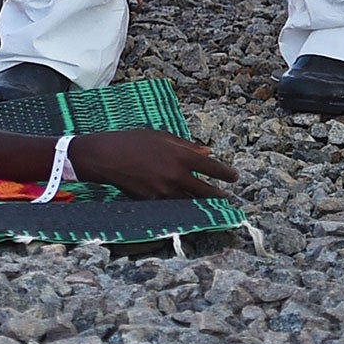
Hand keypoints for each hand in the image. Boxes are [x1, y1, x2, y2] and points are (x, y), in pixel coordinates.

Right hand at [72, 131, 238, 199]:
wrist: (109, 156)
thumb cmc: (136, 141)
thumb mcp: (164, 137)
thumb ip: (187, 147)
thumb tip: (207, 153)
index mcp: (181, 156)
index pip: (211, 168)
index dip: (225, 174)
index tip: (234, 177)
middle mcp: (175, 175)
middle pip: (204, 190)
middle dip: (217, 195)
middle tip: (227, 198)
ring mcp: (164, 191)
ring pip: (189, 201)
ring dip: (200, 203)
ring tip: (211, 205)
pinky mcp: (152, 201)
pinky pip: (171, 205)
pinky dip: (180, 205)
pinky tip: (186, 206)